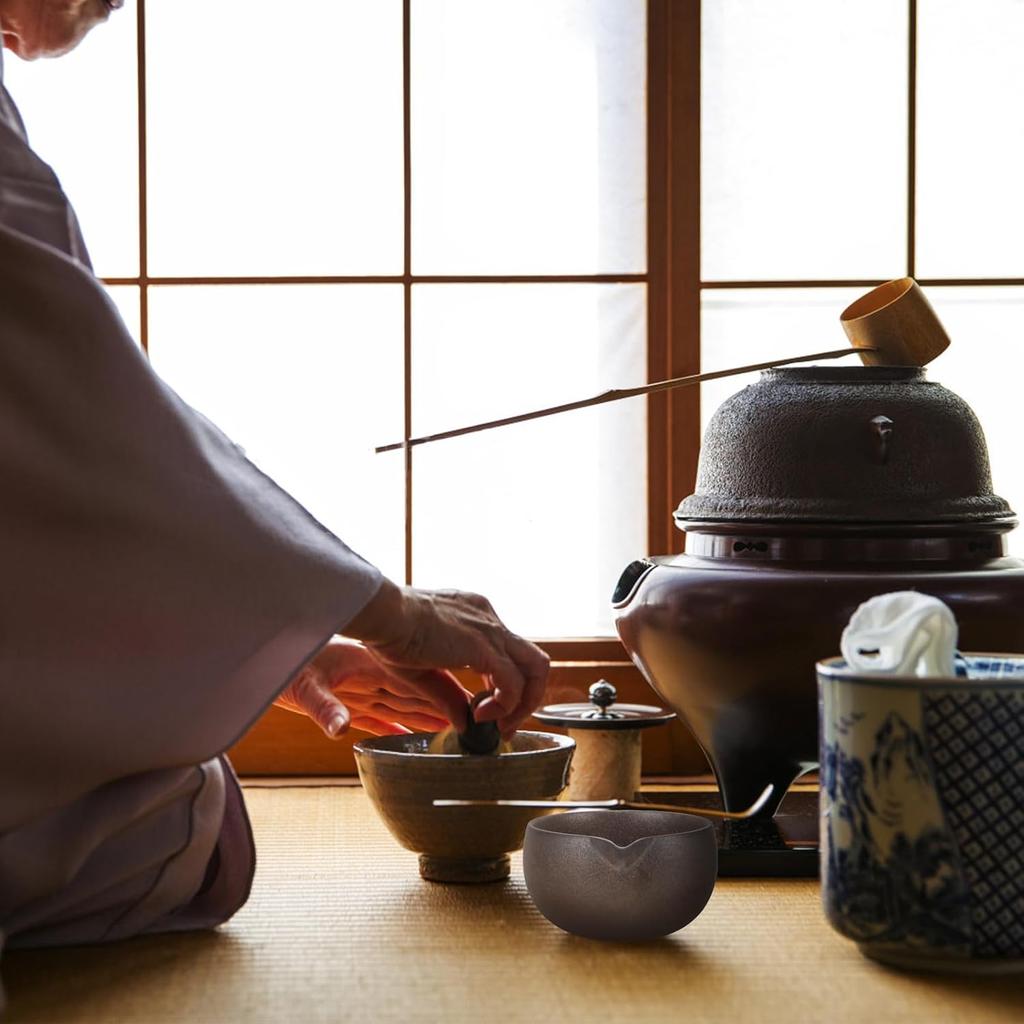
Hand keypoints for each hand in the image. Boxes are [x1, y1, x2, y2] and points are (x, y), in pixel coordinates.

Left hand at [274, 637, 470, 738]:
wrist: (259, 651)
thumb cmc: (282, 663)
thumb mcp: (303, 686)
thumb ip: (323, 707)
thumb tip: (340, 729)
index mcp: (369, 668)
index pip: (420, 685)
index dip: (447, 699)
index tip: (471, 713)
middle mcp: (369, 676)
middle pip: (419, 695)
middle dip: (450, 705)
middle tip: (480, 719)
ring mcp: (358, 689)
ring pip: (405, 704)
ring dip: (430, 715)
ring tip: (459, 726)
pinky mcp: (344, 701)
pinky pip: (381, 716)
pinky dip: (399, 724)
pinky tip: (412, 733)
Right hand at [343, 580, 549, 738]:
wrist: (382, 614)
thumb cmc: (388, 634)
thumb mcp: (421, 668)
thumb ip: (446, 694)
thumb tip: (463, 722)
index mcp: (474, 615)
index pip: (509, 651)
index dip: (505, 686)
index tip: (487, 710)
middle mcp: (489, 619)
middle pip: (533, 660)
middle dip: (527, 697)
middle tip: (506, 725)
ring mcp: (491, 630)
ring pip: (536, 668)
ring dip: (524, 703)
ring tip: (500, 725)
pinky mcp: (485, 646)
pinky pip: (513, 683)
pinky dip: (505, 705)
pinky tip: (480, 716)